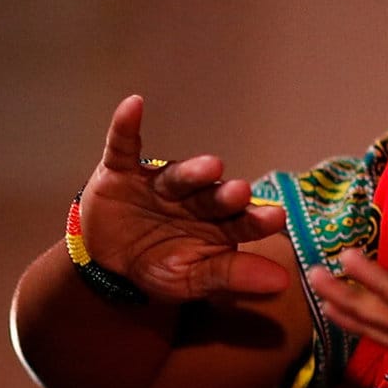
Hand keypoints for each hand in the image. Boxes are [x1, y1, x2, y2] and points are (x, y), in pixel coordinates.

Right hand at [78, 95, 291, 301]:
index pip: (240, 223)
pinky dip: (126, 126)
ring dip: (193, 171)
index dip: (256, 221)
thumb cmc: (155, 266)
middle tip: (241, 193)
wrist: (105, 260)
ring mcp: (158, 183)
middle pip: (212, 196)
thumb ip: (231, 276)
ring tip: (212, 167)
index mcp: (214, 226)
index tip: (276, 218)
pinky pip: (124, 145)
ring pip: (179, 176)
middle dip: (226, 196)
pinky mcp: (123, 170)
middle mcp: (192, 199)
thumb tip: (282, 281)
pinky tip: (134, 106)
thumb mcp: (191, 280)